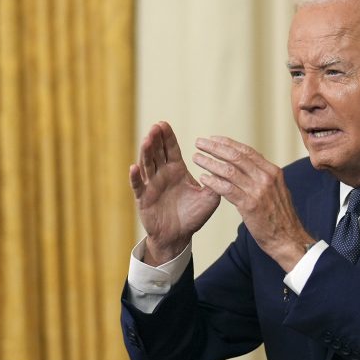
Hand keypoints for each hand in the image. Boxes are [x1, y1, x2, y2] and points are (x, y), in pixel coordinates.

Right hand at [130, 122, 219, 264]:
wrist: (178, 236)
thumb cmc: (193, 216)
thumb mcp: (210, 198)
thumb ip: (217, 183)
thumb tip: (225, 169)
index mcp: (177, 170)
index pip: (171, 149)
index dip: (167, 137)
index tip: (164, 123)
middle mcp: (162, 174)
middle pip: (157, 152)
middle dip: (156, 139)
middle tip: (156, 126)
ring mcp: (151, 185)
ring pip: (147, 165)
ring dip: (146, 152)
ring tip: (147, 140)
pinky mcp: (143, 198)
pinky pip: (138, 186)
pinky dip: (135, 177)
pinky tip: (134, 167)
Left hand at [192, 136, 313, 270]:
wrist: (288, 239)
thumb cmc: (280, 217)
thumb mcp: (276, 190)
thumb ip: (263, 177)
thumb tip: (249, 166)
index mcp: (273, 171)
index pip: (247, 151)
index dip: (228, 143)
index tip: (213, 139)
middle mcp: (266, 177)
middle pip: (236, 156)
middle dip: (215, 148)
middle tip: (199, 142)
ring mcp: (258, 191)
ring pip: (229, 170)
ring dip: (210, 162)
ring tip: (196, 158)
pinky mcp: (250, 205)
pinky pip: (227, 189)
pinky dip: (213, 182)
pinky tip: (203, 178)